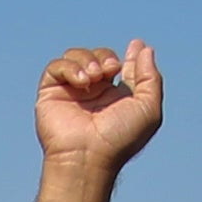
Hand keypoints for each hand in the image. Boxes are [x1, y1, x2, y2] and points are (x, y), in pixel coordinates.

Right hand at [31, 38, 163, 173]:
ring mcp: (71, 92)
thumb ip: (150, 77)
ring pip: (77, 55)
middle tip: (111, 69)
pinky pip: (57, 66)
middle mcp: (93, 93)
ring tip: (95, 77)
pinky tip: (83, 82)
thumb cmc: (119, 138)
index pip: (121, 67)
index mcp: (116, 98)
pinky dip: (71, 67)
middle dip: (107, 56)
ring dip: (89, 59)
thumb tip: (144, 49)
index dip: (130, 55)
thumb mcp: (148, 108)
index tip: (136, 45)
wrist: (88, 156)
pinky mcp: (51, 93)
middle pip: (99, 56)